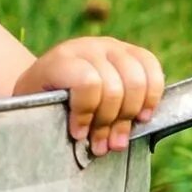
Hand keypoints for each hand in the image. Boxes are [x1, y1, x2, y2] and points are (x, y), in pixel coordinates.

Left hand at [16, 36, 164, 158]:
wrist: (47, 82)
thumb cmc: (41, 104)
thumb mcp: (37, 112)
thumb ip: (59, 124)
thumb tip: (95, 144)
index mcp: (59, 61)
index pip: (87, 83)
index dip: (86, 113)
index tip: (78, 134)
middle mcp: (87, 48)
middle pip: (115, 89)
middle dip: (109, 123)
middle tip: (101, 145)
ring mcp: (111, 46)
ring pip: (137, 82)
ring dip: (130, 117)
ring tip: (119, 140)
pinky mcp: (131, 51)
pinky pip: (153, 70)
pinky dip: (151, 98)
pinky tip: (140, 117)